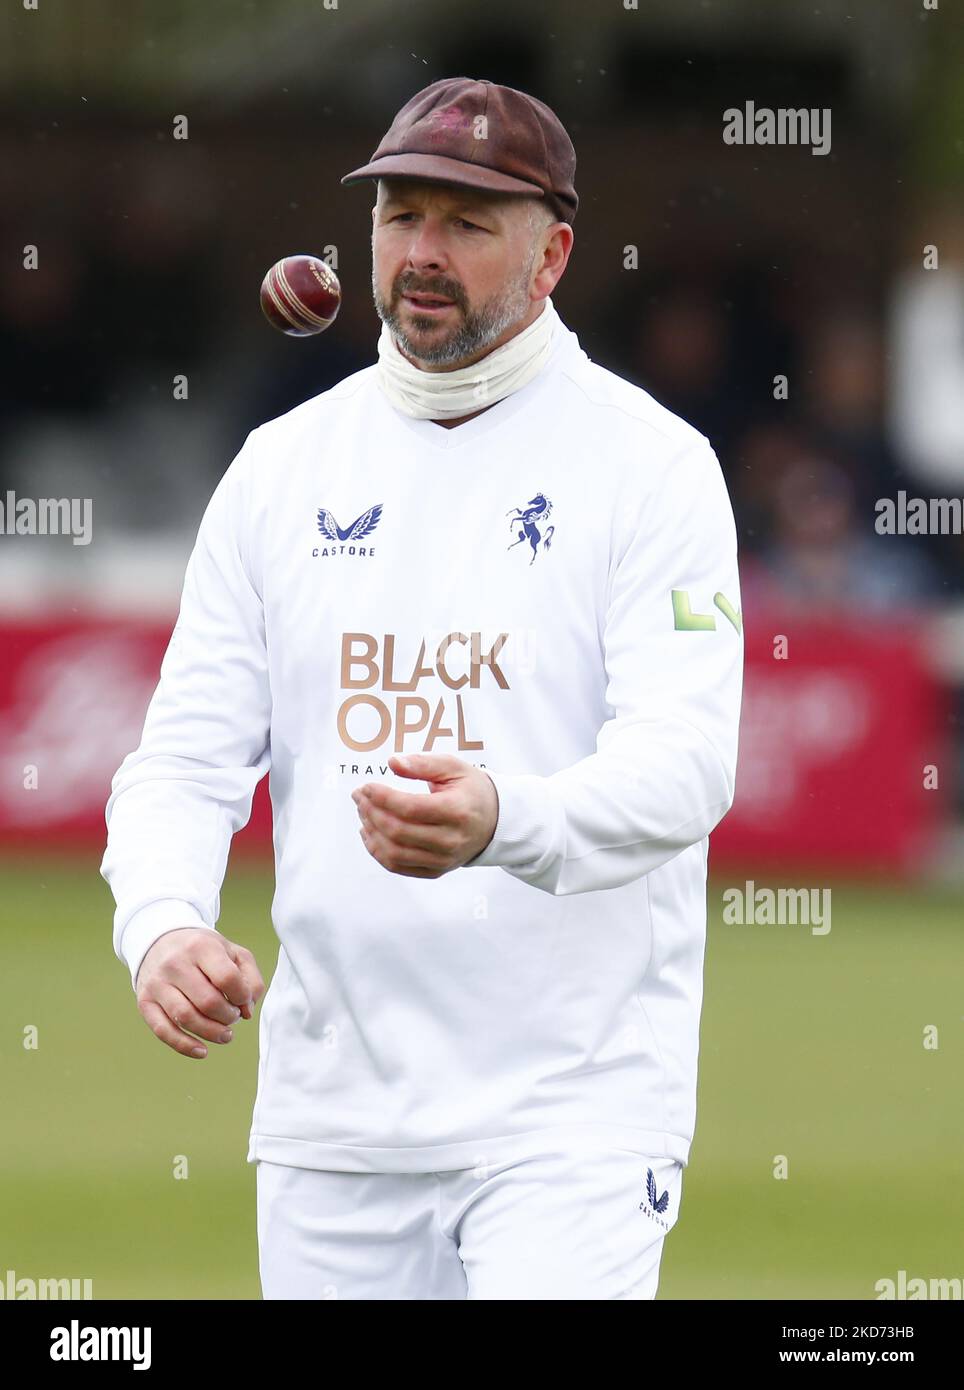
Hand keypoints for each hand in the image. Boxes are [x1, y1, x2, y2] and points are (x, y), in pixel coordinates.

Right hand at [135, 928, 264, 1059]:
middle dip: (228, 1017)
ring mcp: (157, 984)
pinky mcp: (145, 1002)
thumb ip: (250, 979)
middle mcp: (175, 964)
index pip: (227, 978)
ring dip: (211, 1033)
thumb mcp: (233, 952)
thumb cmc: (203, 951)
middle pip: (208, 1002)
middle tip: (233, 1017)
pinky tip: (202, 1051)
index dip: (242, 996)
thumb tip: (247, 1012)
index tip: (244, 1000)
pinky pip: (163, 1030)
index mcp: (200, 947)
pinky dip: (184, 1046)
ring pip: (186, 1018)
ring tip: (225, 1035)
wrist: (160, 941)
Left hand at [351, 753, 498, 878]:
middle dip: (371, 812)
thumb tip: (392, 762)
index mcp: (457, 811)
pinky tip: (369, 832)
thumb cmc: (471, 790)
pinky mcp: (435, 870)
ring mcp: (443, 859)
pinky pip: (397, 866)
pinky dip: (377, 851)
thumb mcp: (453, 767)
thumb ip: (422, 763)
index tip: (367, 786)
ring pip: (394, 852)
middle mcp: (450, 840)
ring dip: (371, 831)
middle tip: (359, 796)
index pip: (410, 808)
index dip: (382, 797)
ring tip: (363, 812)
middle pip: (398, 831)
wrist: (495, 821)